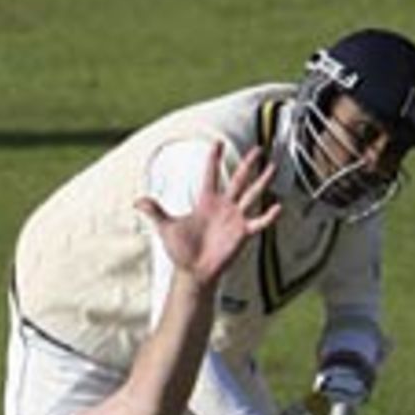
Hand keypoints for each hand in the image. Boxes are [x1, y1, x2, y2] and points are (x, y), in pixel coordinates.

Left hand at [136, 143, 280, 287]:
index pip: (211, 174)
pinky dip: (268, 216)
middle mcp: (223, 206)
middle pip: (239, 179)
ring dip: (262, 181)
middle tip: (258, 149)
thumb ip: (155, 211)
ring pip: (252, 194)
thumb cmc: (180, 250)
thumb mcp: (166, 227)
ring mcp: (235, 218)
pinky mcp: (242, 233)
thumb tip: (136, 200)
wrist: (193, 272)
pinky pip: (258, 222)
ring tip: (273, 167)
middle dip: (248, 164)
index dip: (214, 158)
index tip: (218, 142)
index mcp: (206, 201)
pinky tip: (278, 206)